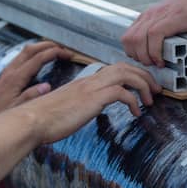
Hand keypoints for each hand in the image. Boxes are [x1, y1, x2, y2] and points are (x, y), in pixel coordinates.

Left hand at [0, 41, 73, 122]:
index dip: (54, 53)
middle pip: (31, 49)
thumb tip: (47, 86)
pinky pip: (21, 57)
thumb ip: (32, 96)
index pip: (38, 58)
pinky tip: (38, 60)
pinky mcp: (6, 76)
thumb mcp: (18, 109)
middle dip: (48, 45)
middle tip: (63, 49)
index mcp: (16, 78)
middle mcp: (11, 71)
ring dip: (40, 48)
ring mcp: (7, 72)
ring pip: (25, 51)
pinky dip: (33, 54)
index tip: (67, 54)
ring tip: (54, 51)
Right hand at [31, 63, 158, 143]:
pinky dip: (133, 100)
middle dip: (144, 76)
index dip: (131, 74)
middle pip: (124, 66)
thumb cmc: (43, 119)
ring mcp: (90, 88)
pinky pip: (121, 93)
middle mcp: (89, 80)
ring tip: (150, 99)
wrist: (31, 121)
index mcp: (83, 81)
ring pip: (126, 74)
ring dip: (143, 85)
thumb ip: (78, 104)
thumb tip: (86, 109)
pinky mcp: (92, 99)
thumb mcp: (66, 108)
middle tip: (155, 90)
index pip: (113, 69)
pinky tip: (135, 112)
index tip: (142, 86)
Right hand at [121, 0, 186, 66]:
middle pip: (139, 37)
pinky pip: (128, 34)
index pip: (156, 32)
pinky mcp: (142, 16)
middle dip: (144, 57)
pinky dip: (130, 47)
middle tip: (154, 65)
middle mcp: (159, 13)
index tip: (161, 63)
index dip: (154, 51)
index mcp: (177, 16)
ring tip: (147, 61)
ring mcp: (148, 14)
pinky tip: (141, 54)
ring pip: (130, 36)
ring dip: (135, 53)